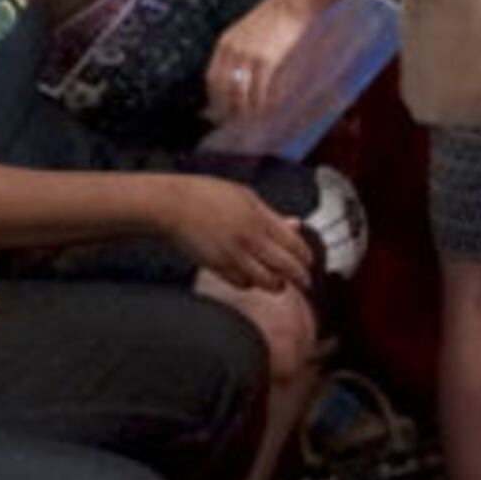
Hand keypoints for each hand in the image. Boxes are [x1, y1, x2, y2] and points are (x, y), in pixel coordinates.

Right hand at [168, 179, 313, 292]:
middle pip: (285, 267)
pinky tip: (253, 279)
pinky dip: (251, 284)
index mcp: (260, 219)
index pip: (295, 245)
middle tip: (305, 282)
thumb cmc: (208, 195)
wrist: (171, 204)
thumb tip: (297, 225)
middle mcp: (249, 239)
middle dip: (300, 278)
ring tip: (280, 283)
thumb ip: (273, 215)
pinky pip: (241, 283)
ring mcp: (232, 255)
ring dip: (277, 284)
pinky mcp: (215, 266)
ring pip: (265, 281)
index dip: (306, 257)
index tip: (309, 262)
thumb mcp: (246, 197)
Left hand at [207, 0, 314, 123]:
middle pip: (224, 87)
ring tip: (250, 118)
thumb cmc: (273, 18)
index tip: (220, 109)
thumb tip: (237, 75)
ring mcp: (249, 55)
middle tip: (234, 121)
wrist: (291, 4)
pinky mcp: (267, 59)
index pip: (212, 77)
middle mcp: (232, 50)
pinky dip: (261, 102)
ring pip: (241, 91)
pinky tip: (265, 109)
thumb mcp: (245, 31)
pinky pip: (260, 88)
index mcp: (225, 43)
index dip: (215, 96)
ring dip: (245, 109)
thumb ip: (237, 50)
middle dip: (227, 107)